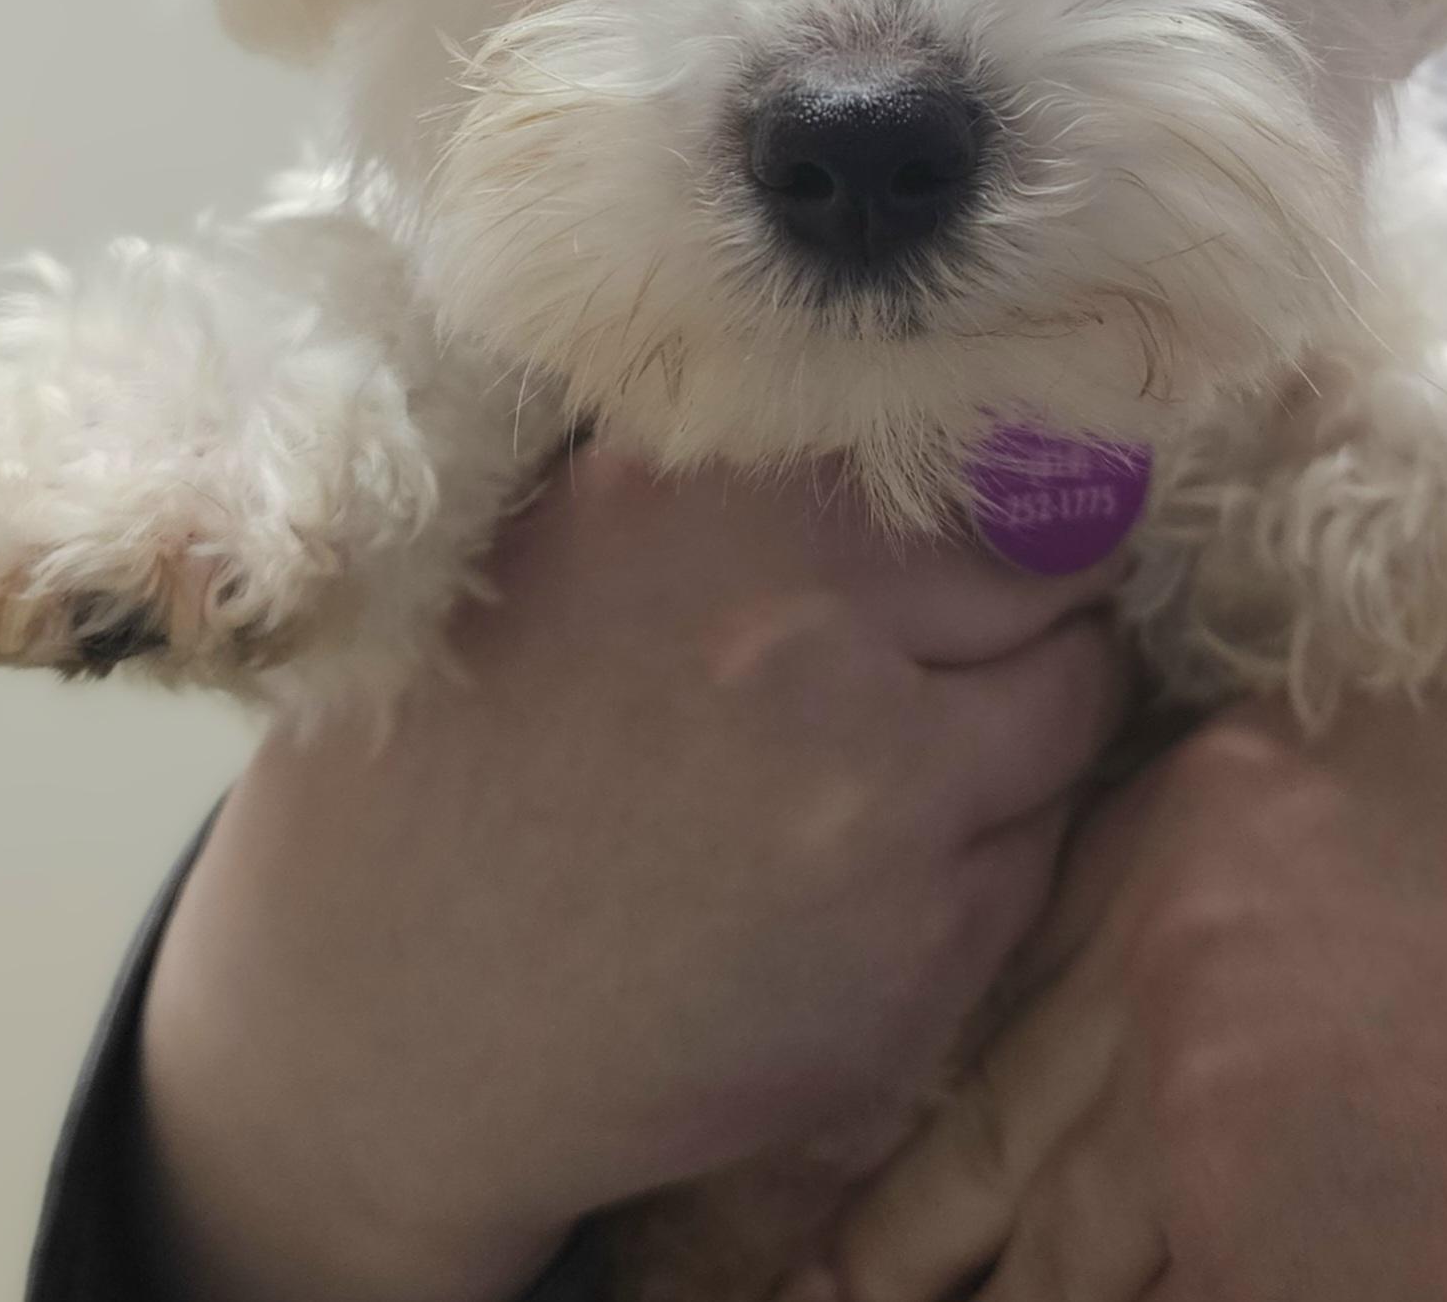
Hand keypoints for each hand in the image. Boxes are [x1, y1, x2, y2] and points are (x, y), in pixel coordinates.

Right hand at [138, 446, 1128, 1301]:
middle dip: (1026, 607)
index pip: (986, 455)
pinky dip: (979, 858)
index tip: (1002, 522)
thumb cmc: (461, 757)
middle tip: (952, 648)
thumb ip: (756, 479)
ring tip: (896, 763)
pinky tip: (858, 878)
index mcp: (729, 502)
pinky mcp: (914, 958)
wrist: (376, 1026)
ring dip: (1018, 731)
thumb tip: (959, 421)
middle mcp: (819, 634)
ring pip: (1070, 717)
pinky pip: (1031, 862)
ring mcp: (880, 804)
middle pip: (1054, 581)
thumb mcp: (577, 536)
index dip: (999, 497)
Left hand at [819, 682, 1446, 1301]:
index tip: (878, 1085)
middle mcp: (1167, 946)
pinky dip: (1079, 1294)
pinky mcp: (1258, 1239)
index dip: (958, 1020)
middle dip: (894, 1199)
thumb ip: (1344, 754)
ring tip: (837, 1299)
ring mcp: (1195, 1104)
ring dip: (952, 1272)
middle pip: (996, 1097)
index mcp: (1213, 805)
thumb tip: (1301, 767)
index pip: (1039, 926)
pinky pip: (1134, 1288)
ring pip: (1034, 1226)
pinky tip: (1008, 1300)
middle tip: (784, 1260)